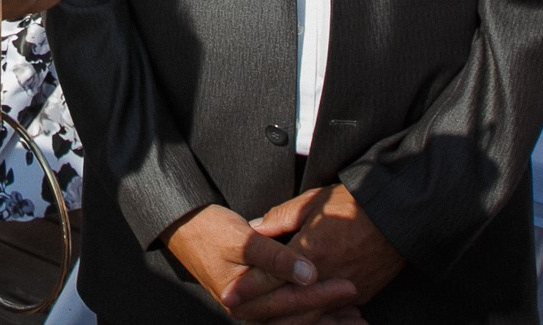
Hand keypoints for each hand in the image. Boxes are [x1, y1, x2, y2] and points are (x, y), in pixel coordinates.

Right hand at [163, 204, 356, 321]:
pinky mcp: (254, 303)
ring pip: (293, 321)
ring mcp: (250, 309)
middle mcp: (246, 311)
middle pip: (295, 319)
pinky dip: (309, 314)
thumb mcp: (244, 239)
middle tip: (359, 309)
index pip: (291, 301)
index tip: (350, 286)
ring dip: (323, 320)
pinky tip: (331, 312)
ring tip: (353, 317)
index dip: (323, 295)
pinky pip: (286, 315)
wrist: (183, 227)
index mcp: (243, 298)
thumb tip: (308, 274)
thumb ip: (276, 258)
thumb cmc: (211, 229)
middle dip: (329, 315)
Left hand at [253, 185, 404, 305]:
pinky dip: (316, 318)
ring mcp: (344, 289)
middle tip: (240, 313)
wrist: (397, 215)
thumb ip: (279, 219)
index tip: (229, 294)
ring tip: (267, 320)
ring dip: (288, 319)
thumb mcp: (310, 203)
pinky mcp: (360, 294)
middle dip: (262, 310)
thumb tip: (254, 228)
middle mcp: (325, 277)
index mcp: (309, 252)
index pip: (270, 276)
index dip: (247, 287)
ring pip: (310, 315)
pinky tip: (303, 319)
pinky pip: (332, 313)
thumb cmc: (352, 204)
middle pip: (287, 303)